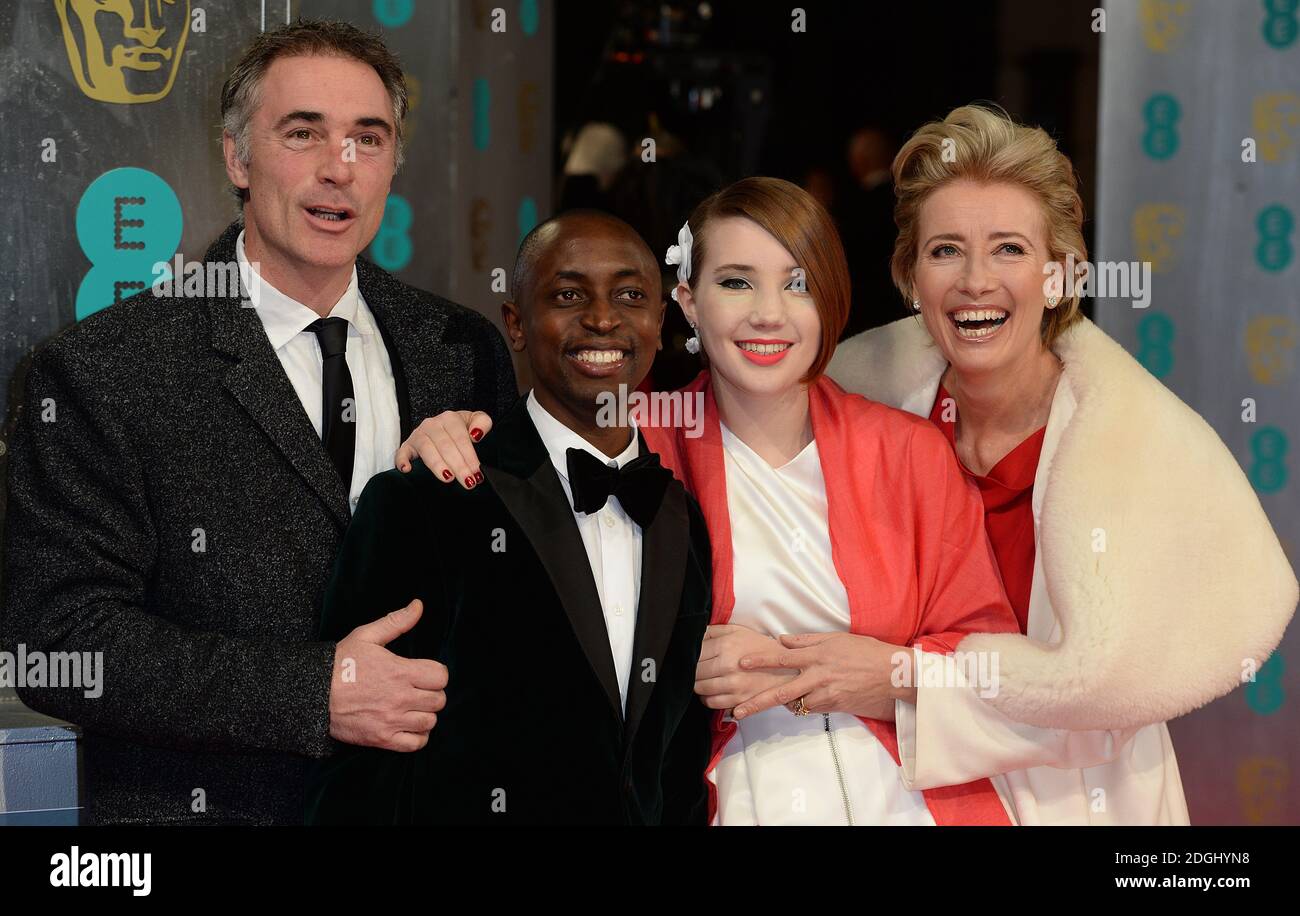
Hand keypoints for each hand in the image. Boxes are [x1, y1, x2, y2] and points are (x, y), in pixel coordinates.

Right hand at [329, 599, 448, 750]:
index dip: (436, 673)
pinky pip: (416, 744)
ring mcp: (391, 721)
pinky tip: (407, 725)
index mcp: (399, 671)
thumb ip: (396, 621)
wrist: (311, 695)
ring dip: (425, 714)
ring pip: (430, 722)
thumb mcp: (366, 636)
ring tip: (412, 707)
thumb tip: (418, 605)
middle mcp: (399, 698)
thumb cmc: (338, 664)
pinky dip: (417, 736)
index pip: (441, 676)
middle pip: (439, 700)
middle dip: (432, 693)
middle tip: (417, 690)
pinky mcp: (382, 739)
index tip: (425, 673)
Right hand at [395, 410, 491, 488]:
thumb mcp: (475, 420)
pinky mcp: (407, 446)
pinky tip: (407, 470)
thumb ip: (482, 422)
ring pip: (427, 449)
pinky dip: (402, 460)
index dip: (470, 456)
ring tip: (448, 478)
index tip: (477, 472)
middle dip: (458, 466)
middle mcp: (432, 424)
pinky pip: (402, 453)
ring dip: (437, 465)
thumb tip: (476, 435)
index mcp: (450, 418)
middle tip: (468, 482)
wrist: (443, 427)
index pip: (461, 439)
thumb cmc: (461, 428)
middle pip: (446, 446)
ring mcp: (418, 435)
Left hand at [694, 624, 799, 711]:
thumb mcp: (736, 630)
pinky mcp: (738, 700)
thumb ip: (712, 631)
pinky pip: (711, 703)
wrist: (785, 667)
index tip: (694, 657)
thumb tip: (692, 635)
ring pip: (700, 689)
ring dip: (698, 685)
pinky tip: (712, 691)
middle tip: (700, 668)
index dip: (691, 656)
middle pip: (694, 672)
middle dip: (694, 671)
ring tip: (705, 679)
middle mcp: (728, 666)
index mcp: (726, 645)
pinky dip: (707, 698)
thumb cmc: (758, 647)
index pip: (694, 654)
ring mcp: (733, 685)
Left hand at [732, 632, 913, 721]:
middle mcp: (819, 676)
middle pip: (782, 693)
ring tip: (764, 703)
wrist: (893, 674)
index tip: (742, 663)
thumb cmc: (866, 652)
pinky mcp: (835, 707)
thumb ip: (807, 640)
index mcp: (818, 655)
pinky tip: (800, 699)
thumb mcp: (836, 638)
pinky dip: (803, 704)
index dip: (761, 661)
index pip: (782, 657)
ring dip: (783, 703)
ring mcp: (827, 694)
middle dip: (757, 703)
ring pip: (796, 703)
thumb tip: (782, 639)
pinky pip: (811, 708)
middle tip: (737, 711)